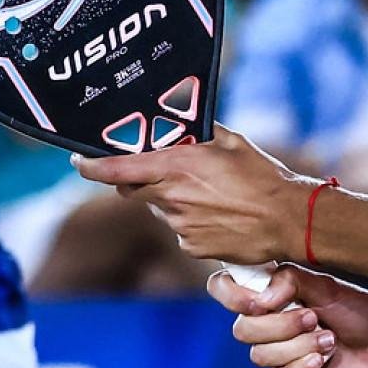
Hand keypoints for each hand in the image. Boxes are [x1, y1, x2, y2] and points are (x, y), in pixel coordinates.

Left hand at [72, 123, 307, 266]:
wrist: (289, 220)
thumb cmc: (263, 176)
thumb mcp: (230, 140)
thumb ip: (198, 131)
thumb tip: (179, 121)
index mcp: (176, 167)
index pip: (117, 169)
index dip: (91, 165)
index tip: (78, 161)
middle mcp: (172, 198)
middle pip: (133, 189)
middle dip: (138, 179)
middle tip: (165, 171)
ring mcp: (180, 226)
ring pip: (160, 209)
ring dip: (172, 200)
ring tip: (209, 194)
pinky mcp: (191, 247)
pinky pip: (179, 230)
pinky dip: (190, 221)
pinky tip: (217, 215)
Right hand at [209, 263, 367, 367]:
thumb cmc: (356, 307)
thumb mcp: (325, 285)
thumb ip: (290, 281)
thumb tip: (261, 298)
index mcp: (266, 294)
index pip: (222, 289)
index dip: (230, 296)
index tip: (260, 301)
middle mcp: (265, 323)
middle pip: (242, 330)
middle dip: (281, 326)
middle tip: (314, 317)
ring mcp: (276, 352)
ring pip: (261, 356)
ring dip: (299, 346)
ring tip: (328, 338)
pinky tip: (323, 359)